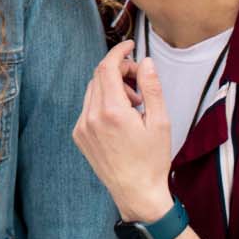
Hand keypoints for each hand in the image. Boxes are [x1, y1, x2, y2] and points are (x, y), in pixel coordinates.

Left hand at [72, 40, 173, 222]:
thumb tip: (146, 62)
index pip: (107, 68)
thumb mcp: (160, 122)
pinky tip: (122, 117)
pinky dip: (103, 101)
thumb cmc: (152, 160)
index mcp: (111, 112)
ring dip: (112, 87)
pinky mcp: (78, 135)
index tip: (129, 46)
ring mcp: (81, 127)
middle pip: (99, 76)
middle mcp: (90, 117)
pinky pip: (88, 106)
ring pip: (92, 90)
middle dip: (119, 70)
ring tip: (135, 104)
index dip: (118, 52)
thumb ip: (152, 88)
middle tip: (140, 81)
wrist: (136, 192)